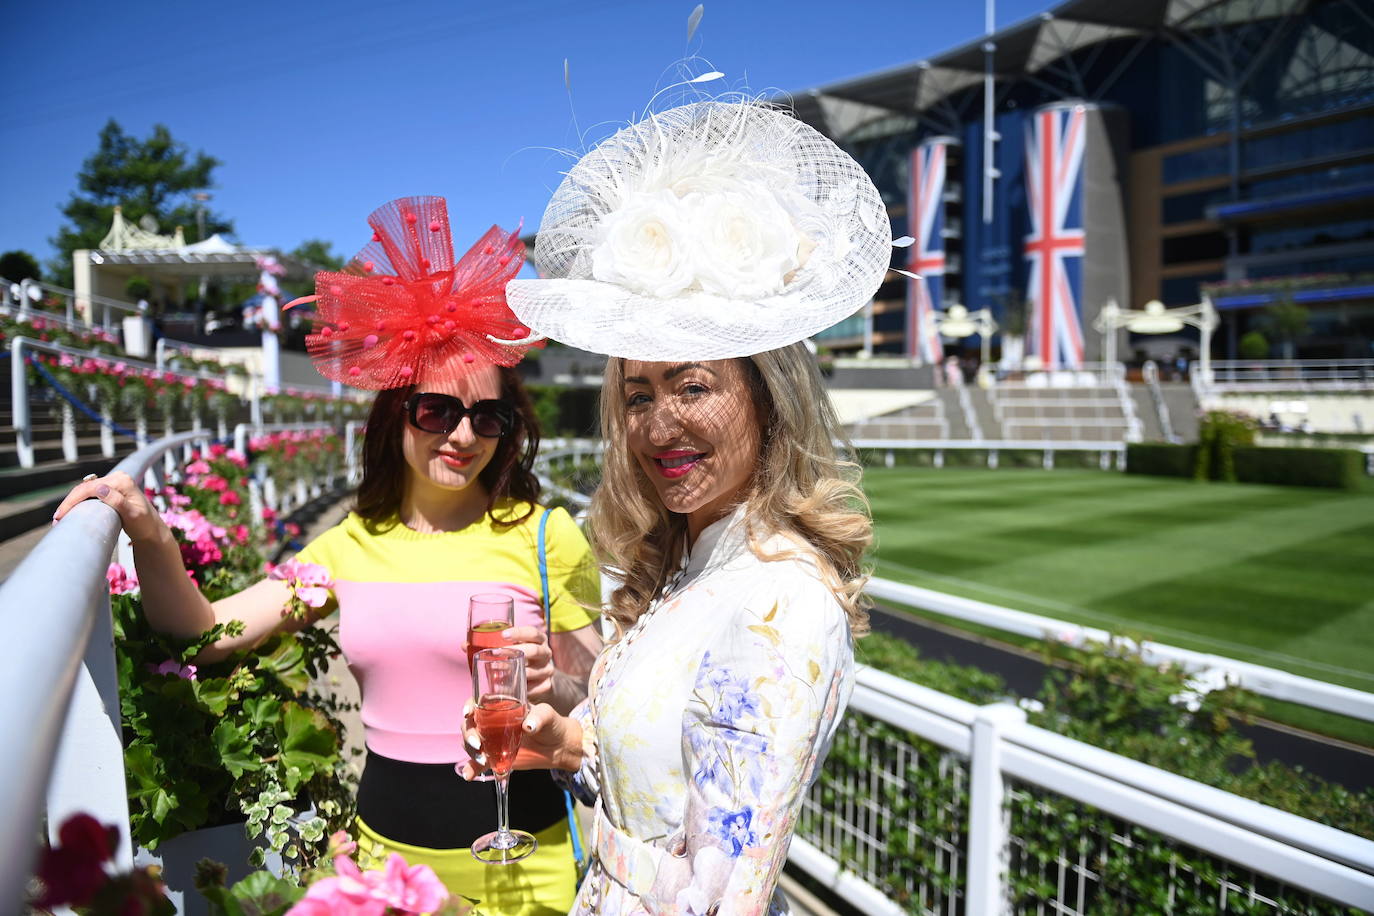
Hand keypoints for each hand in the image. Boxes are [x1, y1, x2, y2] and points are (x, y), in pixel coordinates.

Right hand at [52, 471, 167, 543]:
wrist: (151, 529)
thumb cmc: (144, 524)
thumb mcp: (132, 515)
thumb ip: (118, 501)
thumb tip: (99, 488)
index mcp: (122, 481)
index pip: (90, 488)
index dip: (73, 501)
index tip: (60, 516)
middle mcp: (118, 478)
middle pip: (85, 488)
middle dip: (69, 503)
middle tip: (57, 520)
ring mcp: (113, 482)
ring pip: (85, 490)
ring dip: (72, 503)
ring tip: (60, 518)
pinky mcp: (110, 489)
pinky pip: (90, 493)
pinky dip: (79, 502)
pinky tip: (70, 512)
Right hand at [457, 701, 582, 779]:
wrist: (558, 747)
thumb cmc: (551, 724)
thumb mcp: (547, 715)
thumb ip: (539, 717)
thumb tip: (528, 725)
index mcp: (500, 706)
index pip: (478, 702)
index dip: (469, 706)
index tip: (468, 713)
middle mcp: (491, 722)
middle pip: (469, 724)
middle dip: (469, 734)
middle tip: (479, 744)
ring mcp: (491, 741)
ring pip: (470, 743)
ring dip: (470, 751)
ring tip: (483, 760)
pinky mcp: (494, 758)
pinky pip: (477, 763)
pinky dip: (471, 769)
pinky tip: (469, 776)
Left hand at [499, 625, 555, 703]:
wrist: (540, 677)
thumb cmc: (523, 657)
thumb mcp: (517, 646)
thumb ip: (500, 643)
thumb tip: (469, 645)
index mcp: (540, 640)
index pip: (533, 633)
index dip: (519, 633)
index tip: (503, 635)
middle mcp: (546, 654)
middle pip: (534, 650)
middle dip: (514, 652)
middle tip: (496, 654)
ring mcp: (547, 670)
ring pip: (531, 672)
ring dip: (512, 673)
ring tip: (495, 674)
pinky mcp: (546, 685)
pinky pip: (531, 688)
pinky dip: (516, 689)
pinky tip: (503, 689)